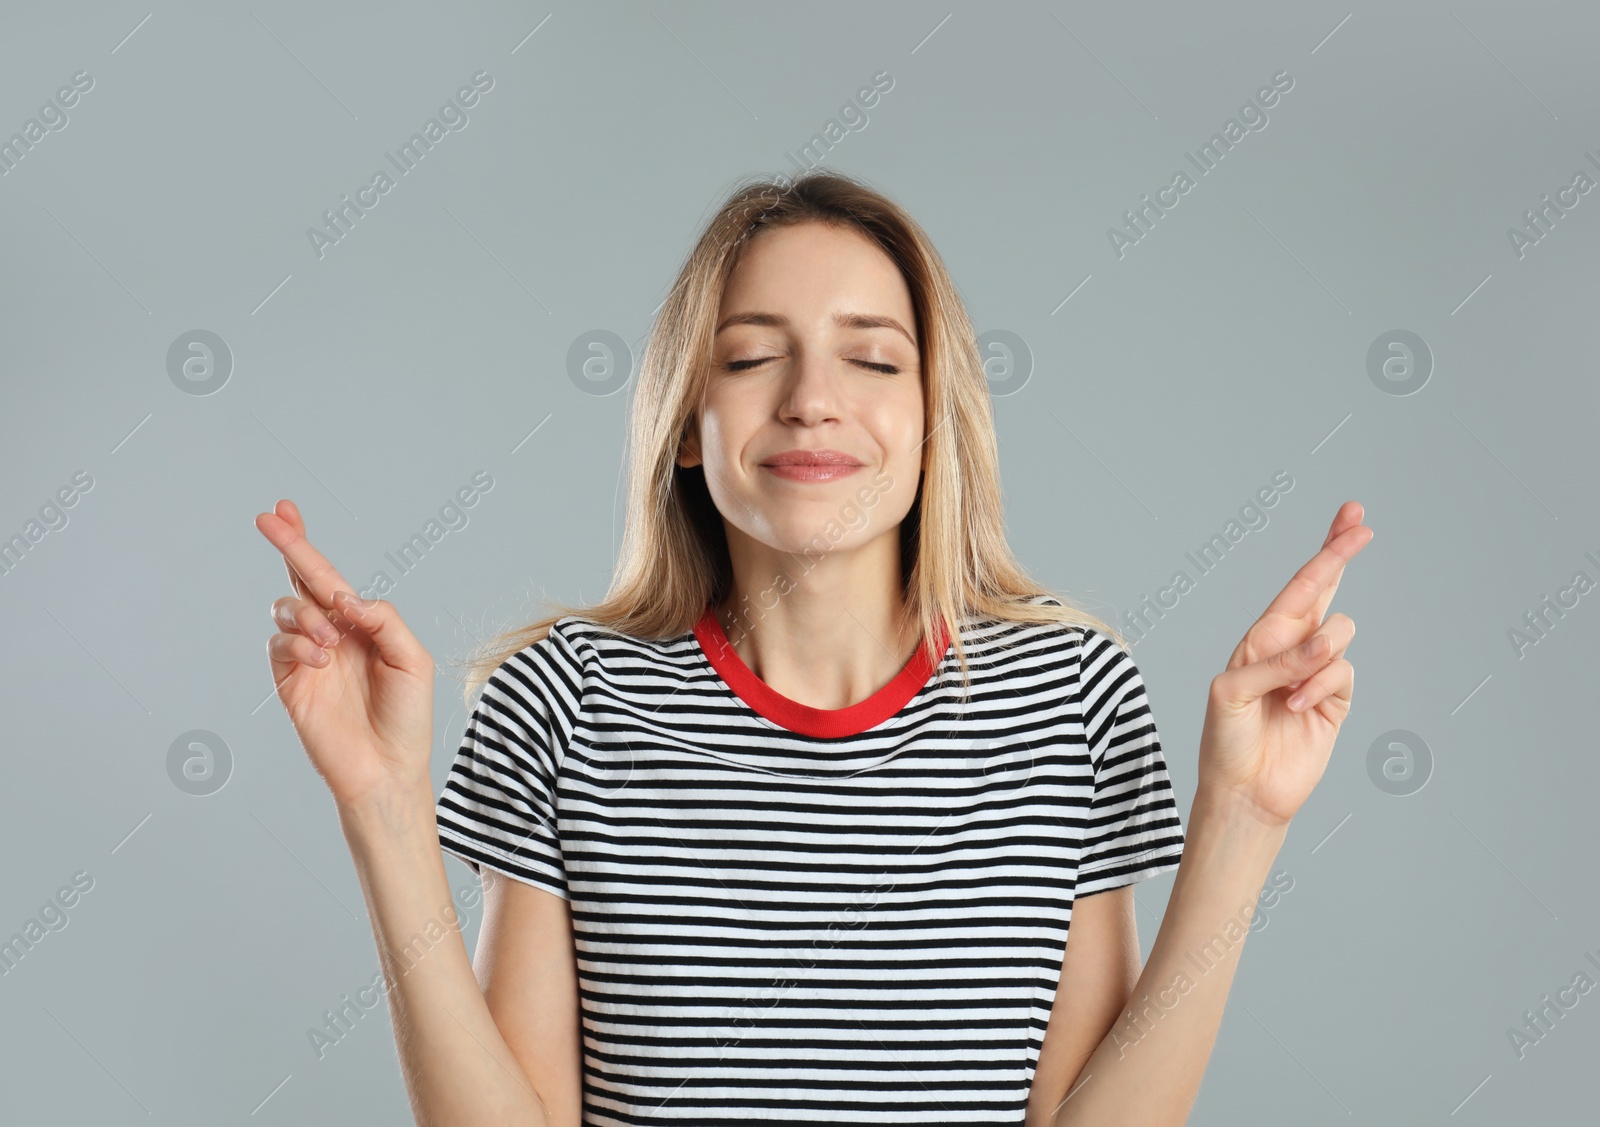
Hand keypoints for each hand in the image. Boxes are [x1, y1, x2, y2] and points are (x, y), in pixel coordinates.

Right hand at [256, 499, 434, 808]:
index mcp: (363, 625)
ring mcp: (308, 657)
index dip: (307, 544)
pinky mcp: (290, 682)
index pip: (331, 578)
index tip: (285, 509)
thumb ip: (384, 620)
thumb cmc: (407, 718)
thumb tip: (346, 598)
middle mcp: (333, 634)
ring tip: (330, 642)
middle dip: (289, 548)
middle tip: (269, 520)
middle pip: (302, 581)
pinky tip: (319, 659)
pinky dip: (296, 644)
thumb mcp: (412, 660)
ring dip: (307, 614)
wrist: (388, 769)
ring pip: (289, 609)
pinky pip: (278, 645)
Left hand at [1196, 501, 1372, 827]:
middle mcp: (1289, 649)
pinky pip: (1344, 672)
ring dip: (1317, 655)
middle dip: (1340, 554)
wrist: (1245, 791)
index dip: (1326, 552)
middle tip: (1361, 523)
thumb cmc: (1226, 740)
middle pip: (1325, 591)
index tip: (1352, 519)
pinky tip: (1299, 705)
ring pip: (1339, 635)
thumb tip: (1324, 640)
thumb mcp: (1233, 694)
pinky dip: (1323, 685)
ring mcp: (1314, 673)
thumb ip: (1277, 662)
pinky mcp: (1335, 701)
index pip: (1298, 586)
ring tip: (1290, 689)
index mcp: (1260, 638)